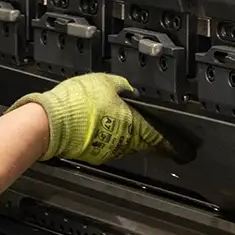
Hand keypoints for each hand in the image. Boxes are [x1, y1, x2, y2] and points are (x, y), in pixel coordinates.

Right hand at [14, 73, 169, 164]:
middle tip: (165, 140)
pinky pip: (109, 142)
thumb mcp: (106, 82)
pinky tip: (107, 127)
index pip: (160, 137)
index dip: (175, 144)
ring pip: (126, 143)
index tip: (185, 152)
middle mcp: (123, 141)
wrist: (48, 122)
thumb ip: (122, 85)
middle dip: (154, 140)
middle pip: (145, 142)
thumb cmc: (76, 103)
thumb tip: (129, 88)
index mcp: (133, 124)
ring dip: (131, 136)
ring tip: (133, 128)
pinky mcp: (91, 150)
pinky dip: (112, 136)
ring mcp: (107, 148)